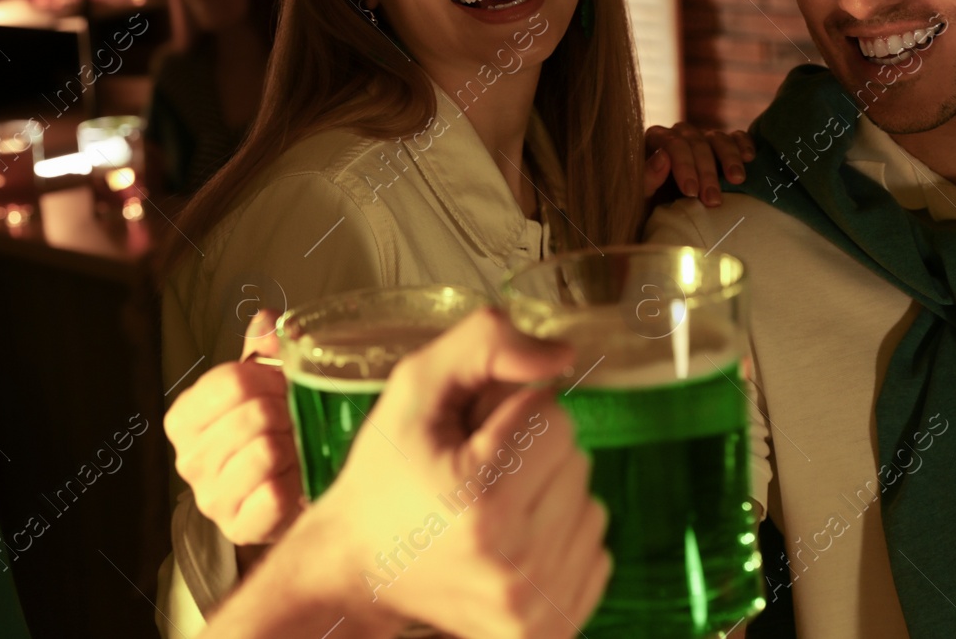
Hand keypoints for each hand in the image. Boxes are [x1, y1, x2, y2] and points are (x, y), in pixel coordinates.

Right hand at [165, 309, 303, 545]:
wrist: (287, 493)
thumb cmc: (271, 433)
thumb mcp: (265, 384)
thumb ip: (264, 348)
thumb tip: (267, 320)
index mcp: (185, 417)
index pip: (232, 380)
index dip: (270, 377)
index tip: (281, 385)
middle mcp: (189, 459)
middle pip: (252, 414)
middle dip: (286, 412)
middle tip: (294, 420)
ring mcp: (211, 498)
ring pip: (266, 452)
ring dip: (293, 446)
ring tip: (294, 449)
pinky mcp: (239, 529)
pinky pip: (275, 494)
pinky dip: (295, 482)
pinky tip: (294, 480)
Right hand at [307, 307, 610, 638]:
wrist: (359, 567)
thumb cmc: (385, 475)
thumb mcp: (414, 388)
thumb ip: (486, 344)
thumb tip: (564, 355)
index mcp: (481, 501)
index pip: (554, 416)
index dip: (509, 415)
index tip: (467, 441)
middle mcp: (514, 564)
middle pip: (576, 459)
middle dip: (531, 455)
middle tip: (473, 474)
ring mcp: (535, 606)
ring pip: (590, 503)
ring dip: (547, 497)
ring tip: (488, 511)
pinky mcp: (551, 630)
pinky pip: (596, 549)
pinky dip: (557, 538)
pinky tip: (510, 544)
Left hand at [644, 122, 756, 204]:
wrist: (667, 218)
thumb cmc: (648, 207)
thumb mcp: (641, 198)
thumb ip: (647, 178)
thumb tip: (663, 156)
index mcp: (655, 141)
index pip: (671, 143)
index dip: (683, 165)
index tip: (691, 192)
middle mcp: (679, 135)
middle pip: (696, 142)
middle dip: (706, 171)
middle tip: (712, 200)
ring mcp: (703, 139)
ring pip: (718, 137)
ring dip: (729, 158)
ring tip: (737, 181)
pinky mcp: (723, 146)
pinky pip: (737, 137)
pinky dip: (744, 144)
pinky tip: (750, 158)